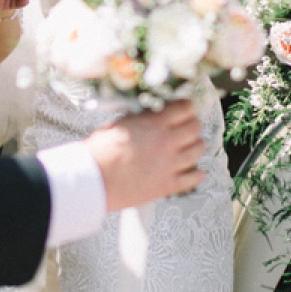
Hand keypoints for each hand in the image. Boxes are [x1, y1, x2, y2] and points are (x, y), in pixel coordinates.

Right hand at [85, 100, 205, 211]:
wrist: (93, 180)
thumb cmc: (99, 151)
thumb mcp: (119, 124)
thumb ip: (141, 119)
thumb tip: (151, 115)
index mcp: (153, 124)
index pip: (184, 108)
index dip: (186, 106)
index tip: (185, 108)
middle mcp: (166, 142)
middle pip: (194, 128)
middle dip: (193, 124)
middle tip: (188, 126)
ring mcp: (169, 165)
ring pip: (197, 151)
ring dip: (196, 146)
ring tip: (193, 146)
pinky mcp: (166, 185)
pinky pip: (192, 179)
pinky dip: (197, 174)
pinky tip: (198, 171)